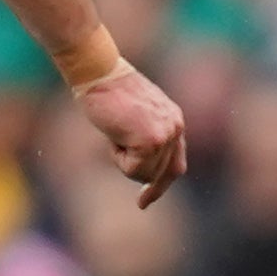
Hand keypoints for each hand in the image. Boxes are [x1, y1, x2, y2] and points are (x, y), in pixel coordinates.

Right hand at [76, 62, 188, 207]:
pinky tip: (114, 133)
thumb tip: (144, 174)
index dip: (160, 185)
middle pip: (158, 174)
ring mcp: (166, 135)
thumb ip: (145, 138)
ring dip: (122, 159)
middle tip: (115, 138)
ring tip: (116, 130)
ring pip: (143, 174)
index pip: (175, 165)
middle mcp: (176, 129)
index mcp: (175, 122)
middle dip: (132, 167)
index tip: (143, 202)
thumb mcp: (135, 116)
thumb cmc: (108, 92)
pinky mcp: (151, 142)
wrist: (100, 73)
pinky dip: (116, 157)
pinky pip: (131, 169)